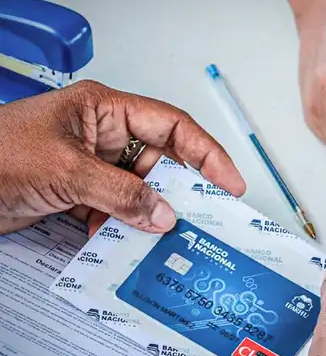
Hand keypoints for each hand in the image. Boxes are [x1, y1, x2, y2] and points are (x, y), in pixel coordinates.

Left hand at [0, 80, 244, 234]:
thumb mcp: (66, 170)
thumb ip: (121, 193)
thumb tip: (163, 214)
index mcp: (103, 109)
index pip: (172, 126)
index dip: (207, 153)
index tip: (230, 182)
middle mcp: (100, 135)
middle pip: (160, 163)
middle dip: (180, 192)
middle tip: (206, 219)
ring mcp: (88, 166)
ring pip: (139, 192)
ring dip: (149, 216)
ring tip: (167, 240)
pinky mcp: (74, 194)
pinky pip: (114, 212)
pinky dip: (122, 230)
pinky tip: (126, 246)